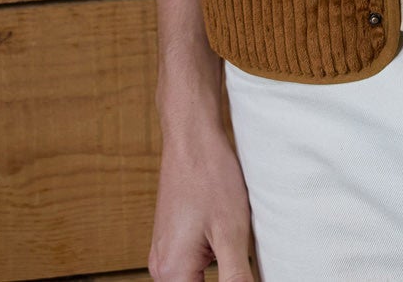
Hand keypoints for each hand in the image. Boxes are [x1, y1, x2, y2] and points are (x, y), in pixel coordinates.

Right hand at [148, 121, 256, 281]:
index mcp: (172, 272)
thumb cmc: (211, 176)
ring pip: (195, 280)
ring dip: (218, 272)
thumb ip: (237, 279)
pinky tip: (226, 238)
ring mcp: (164, 252)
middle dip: (223, 279)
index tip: (241, 270)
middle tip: (241, 256)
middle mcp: (160, 268)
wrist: (192, 135)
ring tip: (236, 246)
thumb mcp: (232, 235)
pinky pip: (191, 264)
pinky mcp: (171, 240)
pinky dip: (212, 260)